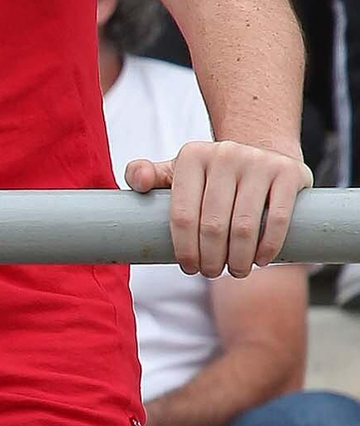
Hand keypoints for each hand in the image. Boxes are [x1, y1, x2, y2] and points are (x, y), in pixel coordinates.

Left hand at [126, 137, 310, 274]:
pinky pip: (276, 220)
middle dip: (211, 259)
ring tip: (235, 271)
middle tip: (212, 272)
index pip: (182, 215)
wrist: (262, 155)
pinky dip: (267, 247)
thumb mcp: (177, 173)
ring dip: (238, 259)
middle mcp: (225, 153)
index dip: (184, 250)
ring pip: (244, 227)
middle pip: (212, 226)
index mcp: (192, 156)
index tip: (189, 268)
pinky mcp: (288, 172)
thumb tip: (137, 181)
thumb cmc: (211, 177)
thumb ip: (146, 175)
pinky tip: (260, 261)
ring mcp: (259, 161)